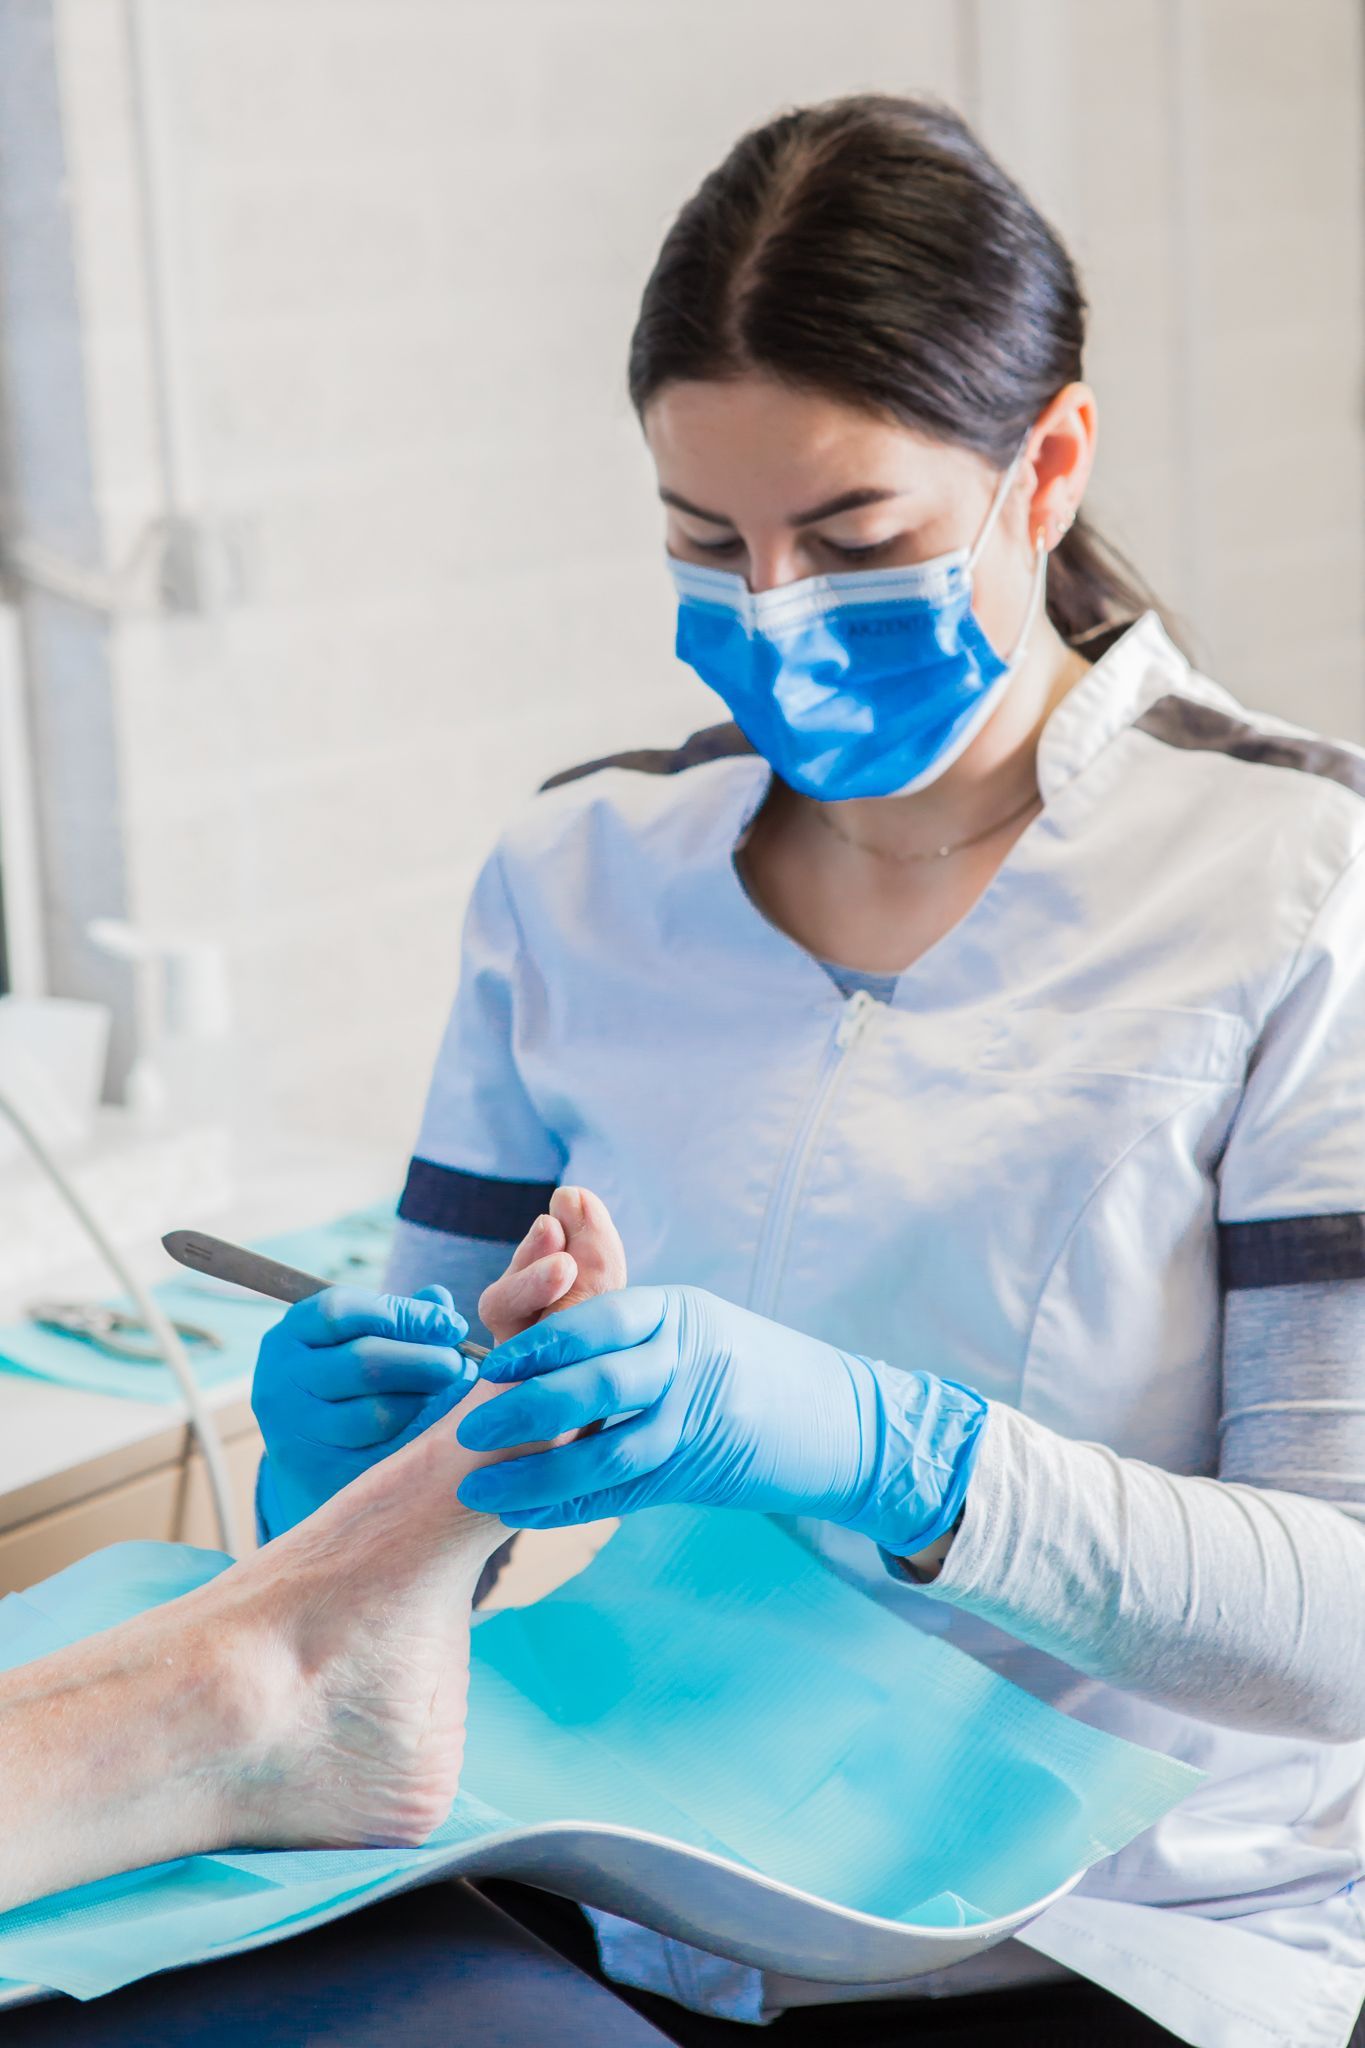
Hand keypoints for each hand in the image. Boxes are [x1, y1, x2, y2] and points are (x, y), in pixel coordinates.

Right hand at [253, 1285, 477, 1536]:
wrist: (308, 1454)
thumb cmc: (344, 1379)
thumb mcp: (358, 1338)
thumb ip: (398, 1315)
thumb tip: (439, 1299)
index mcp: (290, 1334)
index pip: (343, 1311)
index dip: (406, 1315)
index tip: (452, 1326)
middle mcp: (282, 1380)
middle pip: (364, 1362)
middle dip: (426, 1360)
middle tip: (459, 1364)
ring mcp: (295, 1431)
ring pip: (376, 1413)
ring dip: (426, 1401)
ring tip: (453, 1395)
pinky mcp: (318, 1473)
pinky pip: (382, 1455)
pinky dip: (419, 1438)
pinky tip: (439, 1427)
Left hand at [455, 1284, 987, 1554]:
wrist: (845, 1421)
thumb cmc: (752, 1366)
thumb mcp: (692, 1323)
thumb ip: (617, 1311)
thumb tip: (548, 1248)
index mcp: (675, 1311)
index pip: (596, 1320)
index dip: (537, 1344)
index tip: (490, 1367)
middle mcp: (688, 1360)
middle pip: (595, 1383)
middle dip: (525, 1411)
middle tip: (467, 1432)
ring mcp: (700, 1419)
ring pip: (608, 1452)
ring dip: (538, 1476)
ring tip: (483, 1492)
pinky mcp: (702, 1471)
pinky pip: (626, 1493)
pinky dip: (572, 1506)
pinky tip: (526, 1516)